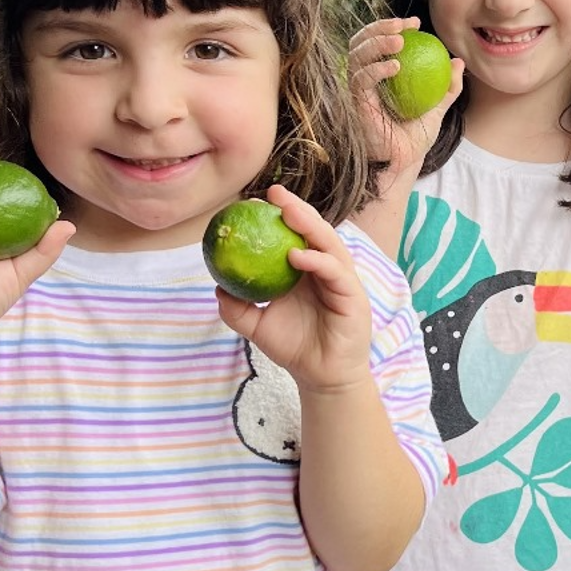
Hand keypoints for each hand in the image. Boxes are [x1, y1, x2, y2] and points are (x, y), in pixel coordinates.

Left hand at [216, 185, 373, 393]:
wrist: (320, 377)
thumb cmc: (294, 348)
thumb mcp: (257, 327)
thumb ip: (238, 308)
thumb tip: (217, 287)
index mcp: (306, 270)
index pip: (294, 235)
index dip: (279, 216)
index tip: (254, 201)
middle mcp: (326, 269)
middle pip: (314, 231)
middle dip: (296, 208)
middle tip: (275, 193)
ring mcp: (342, 280)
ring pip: (329, 244)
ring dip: (310, 225)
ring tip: (288, 212)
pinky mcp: (353, 296)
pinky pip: (335, 272)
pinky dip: (317, 261)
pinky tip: (297, 255)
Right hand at [347, 16, 464, 179]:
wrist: (402, 163)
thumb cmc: (414, 139)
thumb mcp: (436, 110)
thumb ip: (447, 88)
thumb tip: (458, 62)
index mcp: (377, 76)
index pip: (377, 42)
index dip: (391, 27)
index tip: (415, 23)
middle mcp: (362, 80)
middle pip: (360, 42)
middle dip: (379, 27)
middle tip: (404, 25)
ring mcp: (356, 91)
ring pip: (356, 56)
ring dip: (377, 43)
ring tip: (400, 41)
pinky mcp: (354, 104)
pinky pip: (360, 80)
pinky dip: (376, 69)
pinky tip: (395, 65)